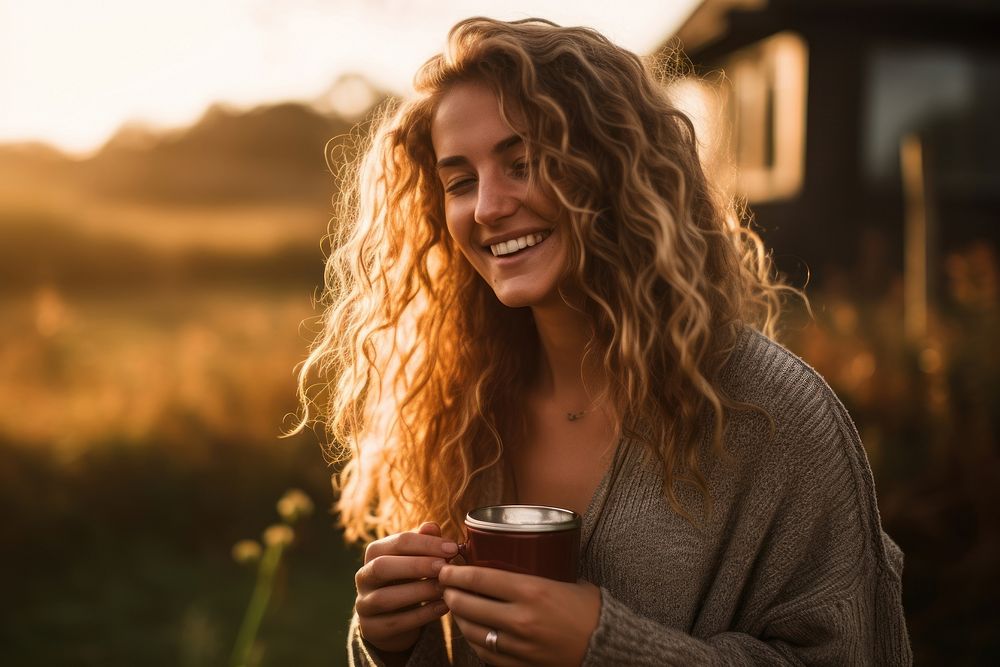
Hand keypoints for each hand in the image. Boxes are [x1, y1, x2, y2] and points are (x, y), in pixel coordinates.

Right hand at [354, 522, 457, 653]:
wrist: (394, 618)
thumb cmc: (409, 579)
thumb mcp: (417, 559)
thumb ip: (424, 542)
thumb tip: (432, 526)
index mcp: (375, 552)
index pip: (398, 542)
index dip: (426, 544)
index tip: (452, 548)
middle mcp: (363, 576)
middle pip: (382, 567)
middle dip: (416, 566)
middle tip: (444, 567)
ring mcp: (363, 604)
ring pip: (386, 597)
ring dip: (419, 591)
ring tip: (444, 589)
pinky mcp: (371, 628)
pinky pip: (395, 622)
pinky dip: (422, 615)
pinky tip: (443, 607)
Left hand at [439, 564, 600, 665]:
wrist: (609, 645)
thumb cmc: (589, 608)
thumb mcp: (563, 579)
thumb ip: (533, 573)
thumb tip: (508, 559)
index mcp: (532, 591)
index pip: (479, 579)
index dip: (456, 573)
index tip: (446, 567)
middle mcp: (521, 619)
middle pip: (468, 604)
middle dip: (450, 593)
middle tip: (445, 584)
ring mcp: (519, 645)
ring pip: (471, 630)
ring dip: (457, 616)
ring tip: (455, 605)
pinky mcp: (520, 664)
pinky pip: (485, 652)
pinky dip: (473, 639)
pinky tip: (471, 630)